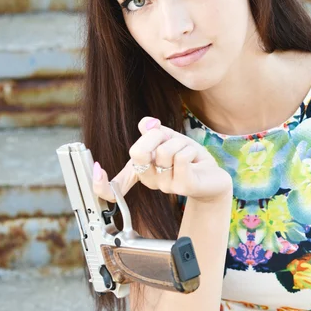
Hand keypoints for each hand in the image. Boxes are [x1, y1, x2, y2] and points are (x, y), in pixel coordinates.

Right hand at [93, 116, 231, 203]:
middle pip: (137, 152)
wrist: (213, 175)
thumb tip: (146, 124)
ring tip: (186, 152)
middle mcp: (150, 180)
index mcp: (141, 170)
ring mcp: (166, 186)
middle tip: (168, 138)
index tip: (97, 170)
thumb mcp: (168, 138)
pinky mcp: (183, 187)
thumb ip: (153, 130)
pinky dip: (189, 150)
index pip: (115, 184)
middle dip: (155, 136)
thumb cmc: (188, 157)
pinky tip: (194, 159)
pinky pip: (180, 158)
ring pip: (164, 151)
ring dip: (180, 143)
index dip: (102, 183)